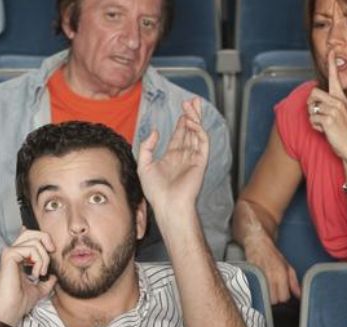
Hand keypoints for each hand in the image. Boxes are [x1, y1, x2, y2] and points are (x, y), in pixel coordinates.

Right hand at [0, 228, 57, 324]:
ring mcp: (9, 252)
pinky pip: (32, 249)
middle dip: (46, 240)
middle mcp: (12, 252)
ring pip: (35, 241)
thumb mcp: (39, 289)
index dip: (42, 237)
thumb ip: (46, 281)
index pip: (28, 235)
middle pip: (32, 232)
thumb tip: (54, 276)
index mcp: (17, 257)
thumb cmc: (20, 302)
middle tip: (52, 253)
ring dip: (44, 258)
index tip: (51, 249)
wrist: (11, 310)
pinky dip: (39, 261)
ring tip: (40, 273)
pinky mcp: (9, 255)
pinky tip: (35, 274)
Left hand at [137, 98, 207, 215]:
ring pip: (197, 133)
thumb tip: (155, 131)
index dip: (182, 121)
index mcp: (172, 156)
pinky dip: (198, 130)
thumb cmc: (155, 191)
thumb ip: (147, 146)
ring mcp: (193, 158)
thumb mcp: (144, 165)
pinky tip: (192, 121)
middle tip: (193, 100)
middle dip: (192, 115)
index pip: (180, 135)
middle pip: (190, 131)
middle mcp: (184, 156)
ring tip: (192, 105)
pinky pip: (202, 142)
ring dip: (195, 118)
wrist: (167, 205)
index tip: (183, 108)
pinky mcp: (200, 161)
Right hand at [244, 233, 299, 303]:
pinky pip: (255, 291)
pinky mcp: (251, 276)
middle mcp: (270, 276)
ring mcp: (259, 277)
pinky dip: (257, 291)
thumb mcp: (287, 267)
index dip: (283, 297)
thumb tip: (300, 295)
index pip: (284, 297)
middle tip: (274, 292)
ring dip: (266, 296)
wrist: (258, 244)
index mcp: (281, 274)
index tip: (281, 293)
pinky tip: (258, 286)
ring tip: (266, 289)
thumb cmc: (273, 256)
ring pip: (264, 297)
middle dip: (274, 299)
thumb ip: (294, 282)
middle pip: (274, 300)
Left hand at [306, 49, 346, 164]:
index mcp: (342, 98)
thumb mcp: (339, 115)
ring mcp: (333, 110)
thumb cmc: (345, 133)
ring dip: (313, 117)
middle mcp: (338, 101)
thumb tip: (314, 99)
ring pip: (311, 107)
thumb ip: (330, 105)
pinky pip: (312, 119)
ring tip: (324, 125)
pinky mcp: (328, 120)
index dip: (332, 64)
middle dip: (311, 104)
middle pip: (313, 93)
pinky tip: (326, 132)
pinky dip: (315, 127)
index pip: (335, 78)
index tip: (331, 50)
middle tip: (319, 115)